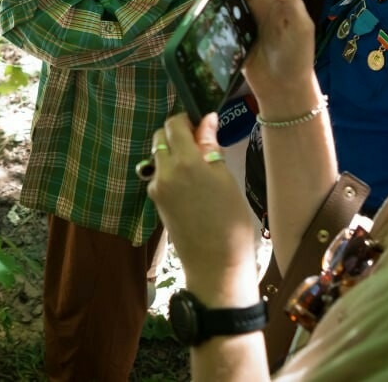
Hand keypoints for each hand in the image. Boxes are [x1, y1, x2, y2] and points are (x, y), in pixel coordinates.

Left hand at [147, 113, 259, 304]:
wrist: (216, 266)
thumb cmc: (232, 223)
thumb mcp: (226, 180)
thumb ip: (210, 148)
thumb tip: (206, 120)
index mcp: (185, 162)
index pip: (174, 124)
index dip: (187, 120)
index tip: (202, 126)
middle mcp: (164, 171)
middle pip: (161, 138)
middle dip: (177, 136)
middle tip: (202, 146)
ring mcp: (156, 188)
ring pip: (159, 157)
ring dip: (173, 154)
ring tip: (200, 169)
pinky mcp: (155, 202)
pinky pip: (160, 176)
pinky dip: (172, 173)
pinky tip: (191, 187)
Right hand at [218, 0, 318, 112]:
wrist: (285, 90)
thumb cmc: (297, 58)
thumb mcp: (301, 27)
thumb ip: (289, 0)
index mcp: (274, 2)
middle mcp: (258, 10)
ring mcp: (244, 25)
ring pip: (227, 2)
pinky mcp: (234, 40)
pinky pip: (221, 22)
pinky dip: (212, 15)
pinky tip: (202, 13)